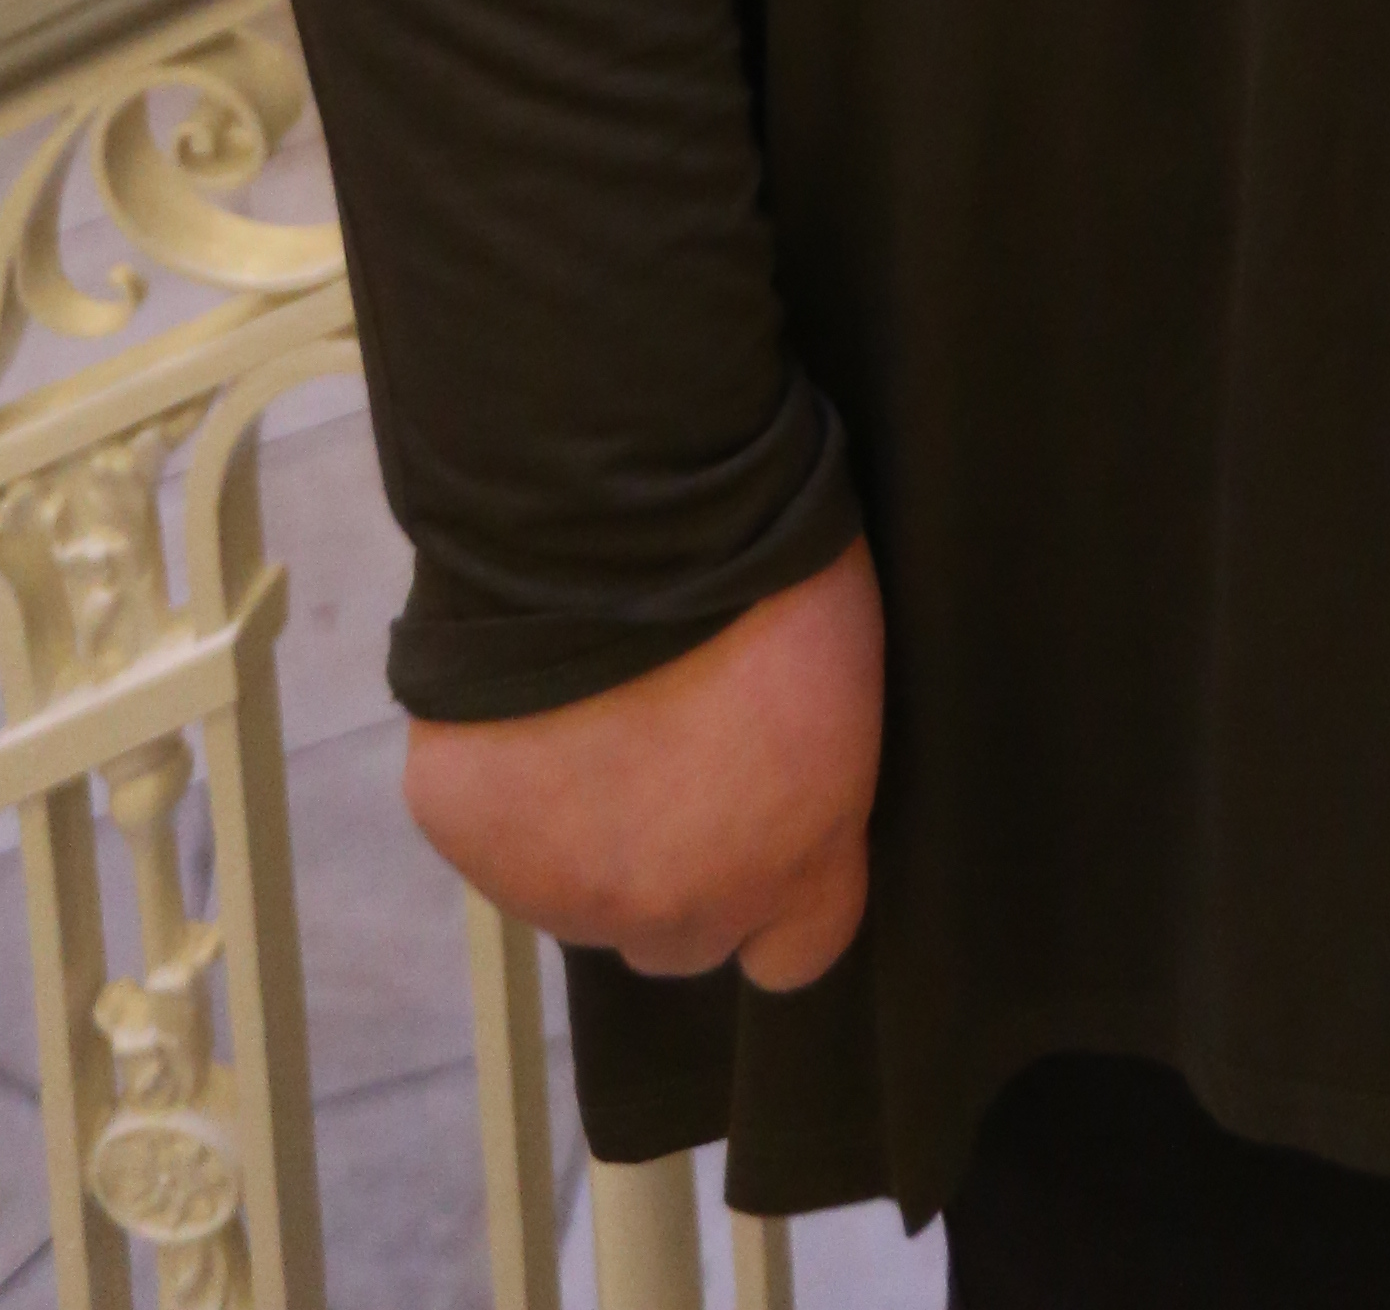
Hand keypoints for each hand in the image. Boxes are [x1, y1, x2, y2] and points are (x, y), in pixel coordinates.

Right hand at [403, 536, 882, 989]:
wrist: (624, 519)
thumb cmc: (769, 570)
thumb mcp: (838, 688)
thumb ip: (798, 790)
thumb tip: (760, 801)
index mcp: (792, 863)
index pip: (796, 953)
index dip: (779, 898)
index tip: (764, 836)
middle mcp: (675, 907)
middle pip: (675, 936)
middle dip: (675, 870)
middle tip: (666, 761)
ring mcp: (558, 885)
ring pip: (573, 893)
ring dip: (583, 830)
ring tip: (590, 718)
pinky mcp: (468, 833)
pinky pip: (489, 827)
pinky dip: (504, 781)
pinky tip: (521, 706)